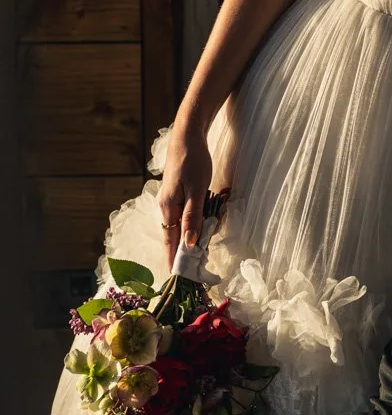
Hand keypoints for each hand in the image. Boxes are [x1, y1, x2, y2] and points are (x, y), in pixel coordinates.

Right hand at [158, 124, 212, 268]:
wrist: (188, 135)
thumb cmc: (193, 161)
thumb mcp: (197, 190)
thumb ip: (193, 217)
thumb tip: (190, 244)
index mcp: (167, 207)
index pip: (170, 241)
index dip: (174, 260)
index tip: (178, 279)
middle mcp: (165, 206)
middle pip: (175, 235)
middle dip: (186, 250)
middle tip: (197, 266)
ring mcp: (171, 199)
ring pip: (181, 224)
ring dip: (193, 234)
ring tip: (203, 247)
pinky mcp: (178, 193)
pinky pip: (185, 213)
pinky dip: (194, 221)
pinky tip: (204, 222)